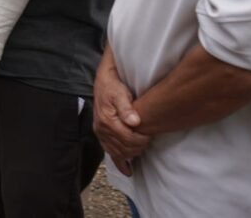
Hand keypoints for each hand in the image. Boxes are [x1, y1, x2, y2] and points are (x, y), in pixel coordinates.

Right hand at [93, 58, 148, 175]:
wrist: (103, 81)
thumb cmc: (113, 86)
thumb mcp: (120, 93)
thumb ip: (127, 108)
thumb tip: (134, 122)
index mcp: (107, 120)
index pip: (127, 139)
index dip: (140, 141)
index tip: (149, 137)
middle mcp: (101, 129)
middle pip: (122, 148)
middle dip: (137, 148)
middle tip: (148, 143)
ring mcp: (100, 133)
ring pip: (116, 152)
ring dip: (129, 155)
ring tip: (140, 153)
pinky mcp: (101, 134)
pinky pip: (109, 152)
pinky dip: (118, 161)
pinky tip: (127, 169)